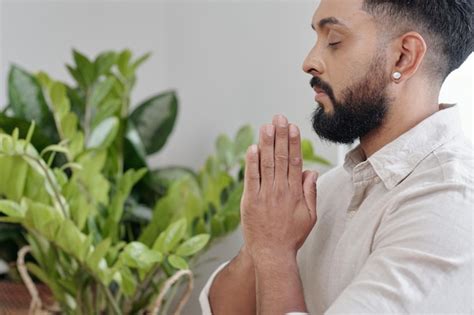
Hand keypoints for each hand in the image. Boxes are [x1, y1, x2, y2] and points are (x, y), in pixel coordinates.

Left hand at [240, 114, 317, 261]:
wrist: (272, 253)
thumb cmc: (291, 235)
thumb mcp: (310, 216)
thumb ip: (310, 192)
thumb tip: (310, 172)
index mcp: (295, 192)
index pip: (295, 161)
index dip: (294, 143)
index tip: (293, 127)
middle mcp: (280, 190)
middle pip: (281, 158)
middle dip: (280, 136)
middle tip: (279, 117)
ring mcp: (264, 194)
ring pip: (266, 164)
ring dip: (266, 143)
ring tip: (267, 126)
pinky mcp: (250, 200)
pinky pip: (251, 178)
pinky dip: (251, 163)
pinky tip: (252, 148)